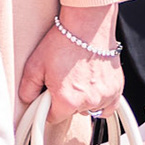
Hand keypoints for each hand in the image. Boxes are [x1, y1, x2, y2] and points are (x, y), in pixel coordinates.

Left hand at [17, 4, 123, 126]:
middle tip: (63, 79)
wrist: (87, 27)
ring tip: (78, 78)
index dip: (47, 107)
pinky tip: (93, 87)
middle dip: (65, 100)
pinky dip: (101, 101)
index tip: (47, 97)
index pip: (52, 118)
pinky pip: (108, 106)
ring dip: (83, 99)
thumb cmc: (63, 42)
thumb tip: (27, 100)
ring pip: (89, 109)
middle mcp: (88, 102)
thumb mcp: (35, 65)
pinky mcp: (117, 90)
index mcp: (67, 100)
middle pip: (71, 112)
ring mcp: (105, 97)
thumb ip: (28, 88)